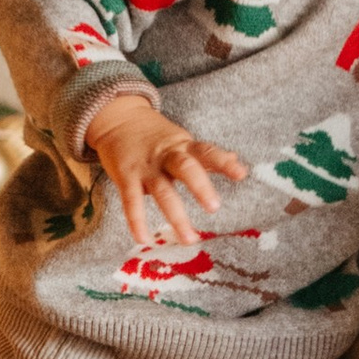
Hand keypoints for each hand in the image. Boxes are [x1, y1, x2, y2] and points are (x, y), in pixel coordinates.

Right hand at [88, 93, 247, 248]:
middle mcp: (167, 156)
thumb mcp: (181, 140)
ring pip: (163, 191)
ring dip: (176, 216)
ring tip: (189, 238)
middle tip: (214, 207)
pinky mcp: (126, 177)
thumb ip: (206, 154)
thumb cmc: (154, 136)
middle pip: (186, 168)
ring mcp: (146, 168)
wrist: (117, 119)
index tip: (241, 174)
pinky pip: (131, 201)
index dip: (224, 163)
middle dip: (200, 187)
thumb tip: (236, 159)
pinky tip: (144, 239)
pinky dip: (137, 221)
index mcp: (184, 147)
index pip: (207, 152)